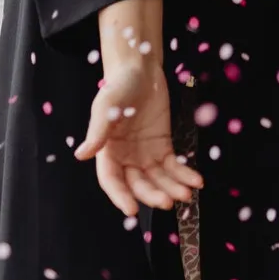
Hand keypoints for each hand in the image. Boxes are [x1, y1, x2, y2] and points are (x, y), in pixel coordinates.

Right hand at [74, 57, 203, 217]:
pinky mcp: (162, 146)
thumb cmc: (119, 85)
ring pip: (158, 179)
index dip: (120, 196)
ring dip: (172, 188)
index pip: (112, 180)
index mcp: (107, 152)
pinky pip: (173, 165)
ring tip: (187, 194)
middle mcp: (126, 158)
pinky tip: (197, 181)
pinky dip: (184, 174)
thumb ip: (98, 131)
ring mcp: (145, 154)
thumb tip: (81, 154)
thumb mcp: (106, 106)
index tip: (132, 210)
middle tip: (168, 202)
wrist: (140, 69)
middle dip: (153, 195)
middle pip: (138, 183)